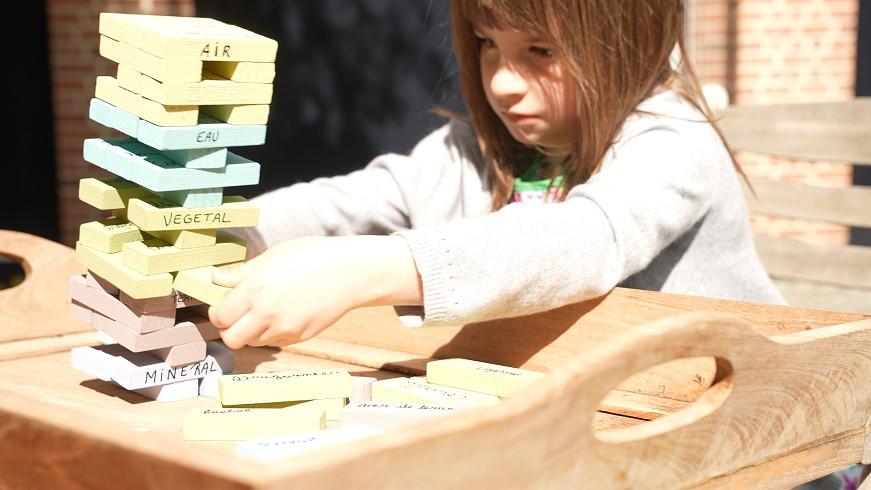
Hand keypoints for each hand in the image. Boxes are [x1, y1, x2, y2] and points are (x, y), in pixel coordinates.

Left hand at [208, 235, 421, 348]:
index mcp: (256, 289)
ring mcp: (284, 328)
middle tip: (237, 315)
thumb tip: (216, 279)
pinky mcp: (299, 336)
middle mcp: (267, 313)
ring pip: (252, 342)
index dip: (217, 312)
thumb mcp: (272, 256)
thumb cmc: (312, 256)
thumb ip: (242, 273)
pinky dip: (271, 332)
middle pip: (231, 338)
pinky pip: (274, 341)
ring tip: (263, 312)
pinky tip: (283, 314)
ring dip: (250, 331)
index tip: (223, 304)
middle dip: (229, 328)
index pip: (220, 316)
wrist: (349, 272)